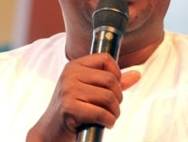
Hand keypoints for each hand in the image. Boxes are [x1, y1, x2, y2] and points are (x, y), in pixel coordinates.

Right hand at [26, 53, 140, 141]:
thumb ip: (112, 82)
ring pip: (108, 97)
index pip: (105, 59)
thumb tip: (136, 74)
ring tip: (109, 116)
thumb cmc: (72, 109)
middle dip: (118, 97)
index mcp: (74, 66)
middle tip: (112, 107)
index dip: (116, 73)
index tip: (114, 87)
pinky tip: (104, 123)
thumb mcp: (89, 90)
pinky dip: (109, 121)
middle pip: (110, 80)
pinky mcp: (69, 108)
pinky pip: (101, 113)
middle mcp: (70, 75)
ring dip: (114, 112)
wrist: (51, 130)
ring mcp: (68, 91)